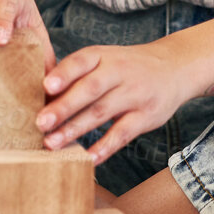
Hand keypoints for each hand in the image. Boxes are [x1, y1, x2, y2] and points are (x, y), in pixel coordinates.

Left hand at [36, 41, 187, 164]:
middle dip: (64, 107)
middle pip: (90, 89)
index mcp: (103, 56)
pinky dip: (104, 147)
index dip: (64, 73)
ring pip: (102, 113)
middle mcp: (119, 72)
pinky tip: (87, 158)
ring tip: (52, 144)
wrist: (174, 67)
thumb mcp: (105, 59)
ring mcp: (134, 94)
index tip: (45, 86)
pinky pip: (122, 134)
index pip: (81, 61)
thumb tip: (38, 93)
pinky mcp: (146, 116)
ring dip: (75, 130)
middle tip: (40, 123)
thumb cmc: (127, 67)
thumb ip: (77, 73)